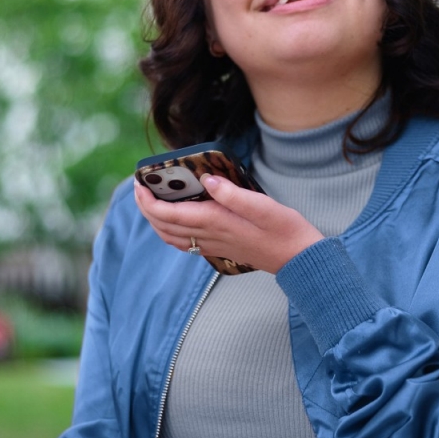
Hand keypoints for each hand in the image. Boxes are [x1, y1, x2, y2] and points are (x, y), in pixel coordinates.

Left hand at [134, 175, 323, 273]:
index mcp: (215, 221)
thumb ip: (233, 193)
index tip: (139, 182)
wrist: (298, 258)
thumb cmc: (285, 229)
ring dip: (156, 221)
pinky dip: (171, 232)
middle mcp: (210, 236)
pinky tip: (176, 222)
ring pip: (172, 237)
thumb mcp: (263, 205)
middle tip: (140, 188)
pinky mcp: (221, 248)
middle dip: (146, 208)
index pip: (168, 213)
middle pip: (164, 226)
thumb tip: (207, 179)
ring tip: (152, 202)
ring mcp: (214, 245)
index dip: (148, 200)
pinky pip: (186, 244)